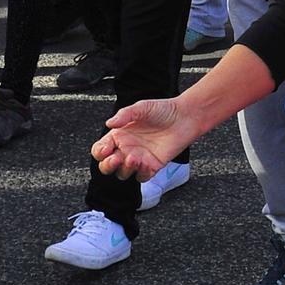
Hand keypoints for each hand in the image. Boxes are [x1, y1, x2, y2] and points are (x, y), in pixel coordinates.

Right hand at [92, 98, 206, 179]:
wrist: (185, 117)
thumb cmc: (163, 110)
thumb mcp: (141, 108)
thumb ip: (124, 115)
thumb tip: (109, 123)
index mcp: (119, 135)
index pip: (101, 149)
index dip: (99, 152)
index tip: (106, 148)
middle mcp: (126, 149)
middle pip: (107, 166)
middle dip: (107, 166)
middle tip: (114, 159)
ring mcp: (139, 159)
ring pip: (123, 173)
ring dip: (125, 169)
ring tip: (133, 157)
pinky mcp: (153, 166)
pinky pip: (142, 176)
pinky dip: (141, 173)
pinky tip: (146, 163)